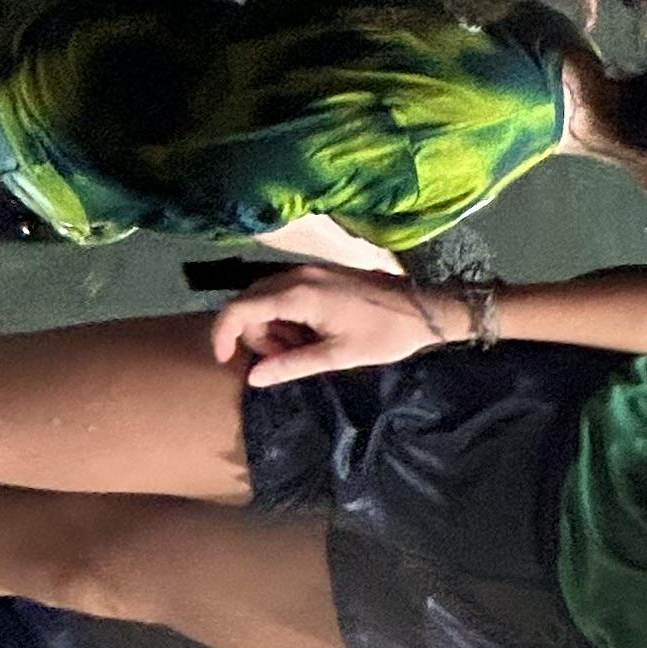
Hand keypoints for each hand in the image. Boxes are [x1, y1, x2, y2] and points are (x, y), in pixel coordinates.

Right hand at [213, 265, 448, 384]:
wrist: (424, 308)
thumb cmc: (385, 334)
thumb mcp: (338, 356)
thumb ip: (292, 364)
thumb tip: (254, 377)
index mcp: (299, 294)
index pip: (239, 309)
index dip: (223, 334)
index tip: (225, 360)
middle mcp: (297, 275)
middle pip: (248, 303)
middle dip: (257, 335)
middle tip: (290, 357)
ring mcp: (308, 270)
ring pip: (265, 298)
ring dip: (273, 327)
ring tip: (305, 347)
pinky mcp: (318, 272)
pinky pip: (284, 293)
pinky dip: (286, 316)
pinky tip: (311, 334)